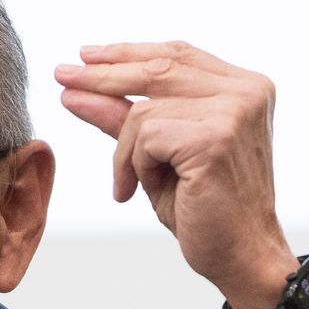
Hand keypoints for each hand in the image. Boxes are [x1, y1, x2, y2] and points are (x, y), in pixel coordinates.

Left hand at [54, 40, 295, 307]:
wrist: (241, 256)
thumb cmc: (205, 207)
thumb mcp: (158, 153)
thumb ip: (124, 116)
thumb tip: (74, 86)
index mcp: (244, 87)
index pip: (177, 55)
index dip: (129, 53)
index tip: (86, 56)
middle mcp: (246, 92)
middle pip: (158, 69)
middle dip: (103, 75)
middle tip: (62, 77)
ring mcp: (233, 112)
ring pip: (143, 111)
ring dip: (125, 152)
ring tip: (132, 183)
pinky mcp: (214, 138)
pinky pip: (144, 136)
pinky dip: (133, 166)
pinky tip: (141, 190)